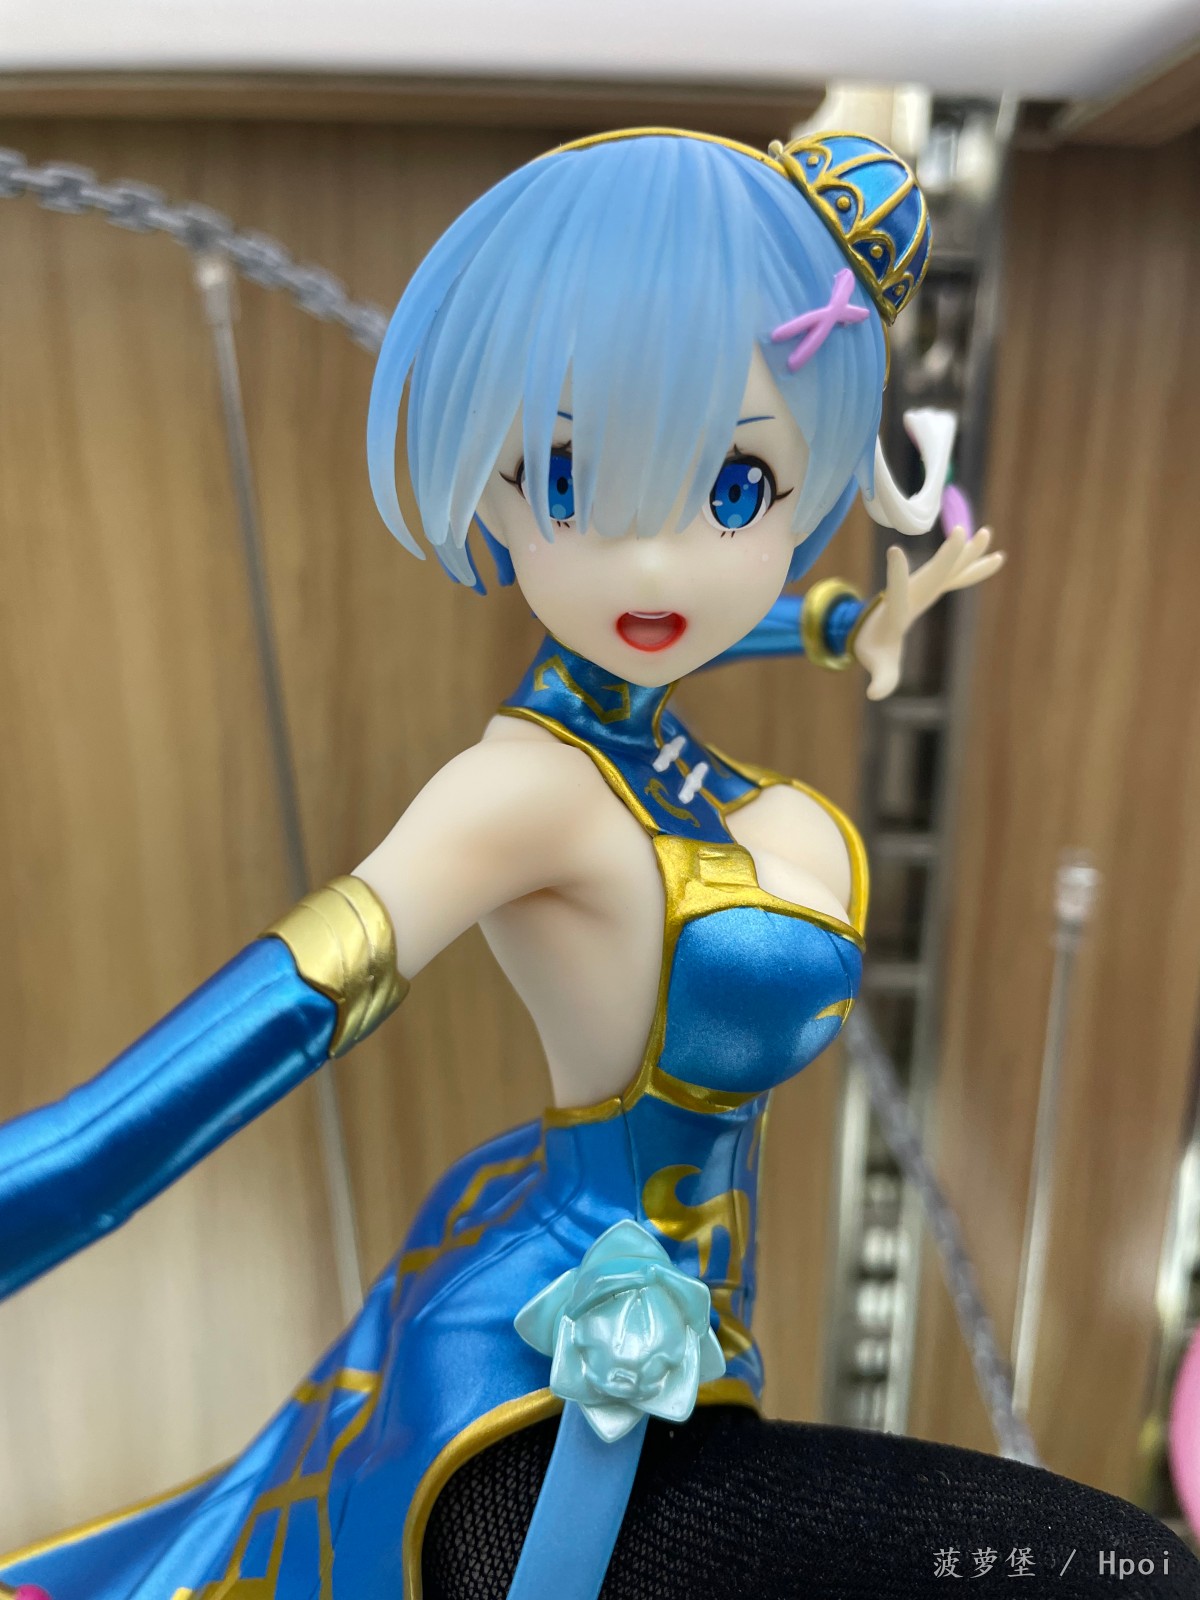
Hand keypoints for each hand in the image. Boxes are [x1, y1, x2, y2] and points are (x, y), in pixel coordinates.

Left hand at [853, 526, 1004, 699]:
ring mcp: (924, 586)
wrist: (871, 629)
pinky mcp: (934, 586)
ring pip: (947, 568)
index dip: (895, 574)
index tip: (894, 550)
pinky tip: (997, 558)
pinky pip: (957, 575)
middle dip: (945, 556)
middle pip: (930, 573)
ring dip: (966, 553)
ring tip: (987, 533)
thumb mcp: (876, 663)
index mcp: (895, 610)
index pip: (896, 592)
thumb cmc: (874, 647)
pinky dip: (974, 568)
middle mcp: (911, 592)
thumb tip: (874, 695)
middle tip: (959, 533)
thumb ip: (880, 679)